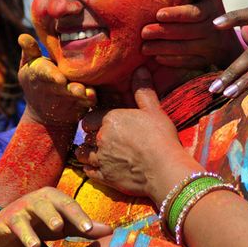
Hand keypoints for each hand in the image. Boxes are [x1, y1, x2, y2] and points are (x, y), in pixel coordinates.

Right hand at [0, 186, 111, 246]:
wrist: (11, 228)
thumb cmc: (44, 223)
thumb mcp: (66, 225)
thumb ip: (86, 226)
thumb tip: (111, 230)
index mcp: (51, 197)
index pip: (67, 205)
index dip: (78, 216)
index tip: (89, 229)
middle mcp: (32, 202)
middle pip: (43, 206)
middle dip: (51, 216)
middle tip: (60, 227)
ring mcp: (15, 213)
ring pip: (20, 220)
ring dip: (27, 233)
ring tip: (36, 246)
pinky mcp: (0, 226)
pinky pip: (0, 231)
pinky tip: (2, 240)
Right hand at [18, 34, 96, 125]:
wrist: (43, 115)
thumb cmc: (36, 81)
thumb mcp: (28, 66)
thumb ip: (30, 51)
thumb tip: (23, 36)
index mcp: (39, 75)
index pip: (44, 74)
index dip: (52, 76)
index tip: (59, 79)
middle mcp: (53, 89)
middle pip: (63, 88)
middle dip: (71, 88)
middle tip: (79, 89)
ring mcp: (66, 98)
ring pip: (76, 97)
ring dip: (82, 95)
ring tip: (89, 93)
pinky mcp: (79, 105)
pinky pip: (86, 103)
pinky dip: (90, 100)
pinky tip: (95, 96)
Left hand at [76, 67, 190, 199]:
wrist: (164, 169)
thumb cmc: (161, 137)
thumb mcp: (154, 110)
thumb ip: (143, 91)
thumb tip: (140, 69)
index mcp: (110, 119)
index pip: (90, 118)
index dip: (94, 121)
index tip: (102, 123)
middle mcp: (101, 138)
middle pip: (86, 136)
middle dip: (91, 136)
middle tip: (101, 138)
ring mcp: (101, 159)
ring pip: (83, 154)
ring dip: (87, 153)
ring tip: (96, 153)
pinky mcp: (104, 177)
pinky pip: (88, 172)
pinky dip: (90, 169)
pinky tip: (97, 168)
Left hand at [141, 0, 241, 69]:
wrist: (229, 45)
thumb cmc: (214, 14)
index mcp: (212, 11)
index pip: (193, 14)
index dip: (176, 15)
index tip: (158, 14)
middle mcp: (212, 31)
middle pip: (185, 32)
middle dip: (163, 32)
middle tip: (142, 31)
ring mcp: (208, 49)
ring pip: (183, 49)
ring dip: (162, 48)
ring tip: (143, 47)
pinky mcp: (203, 63)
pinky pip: (186, 63)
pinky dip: (171, 62)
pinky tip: (155, 58)